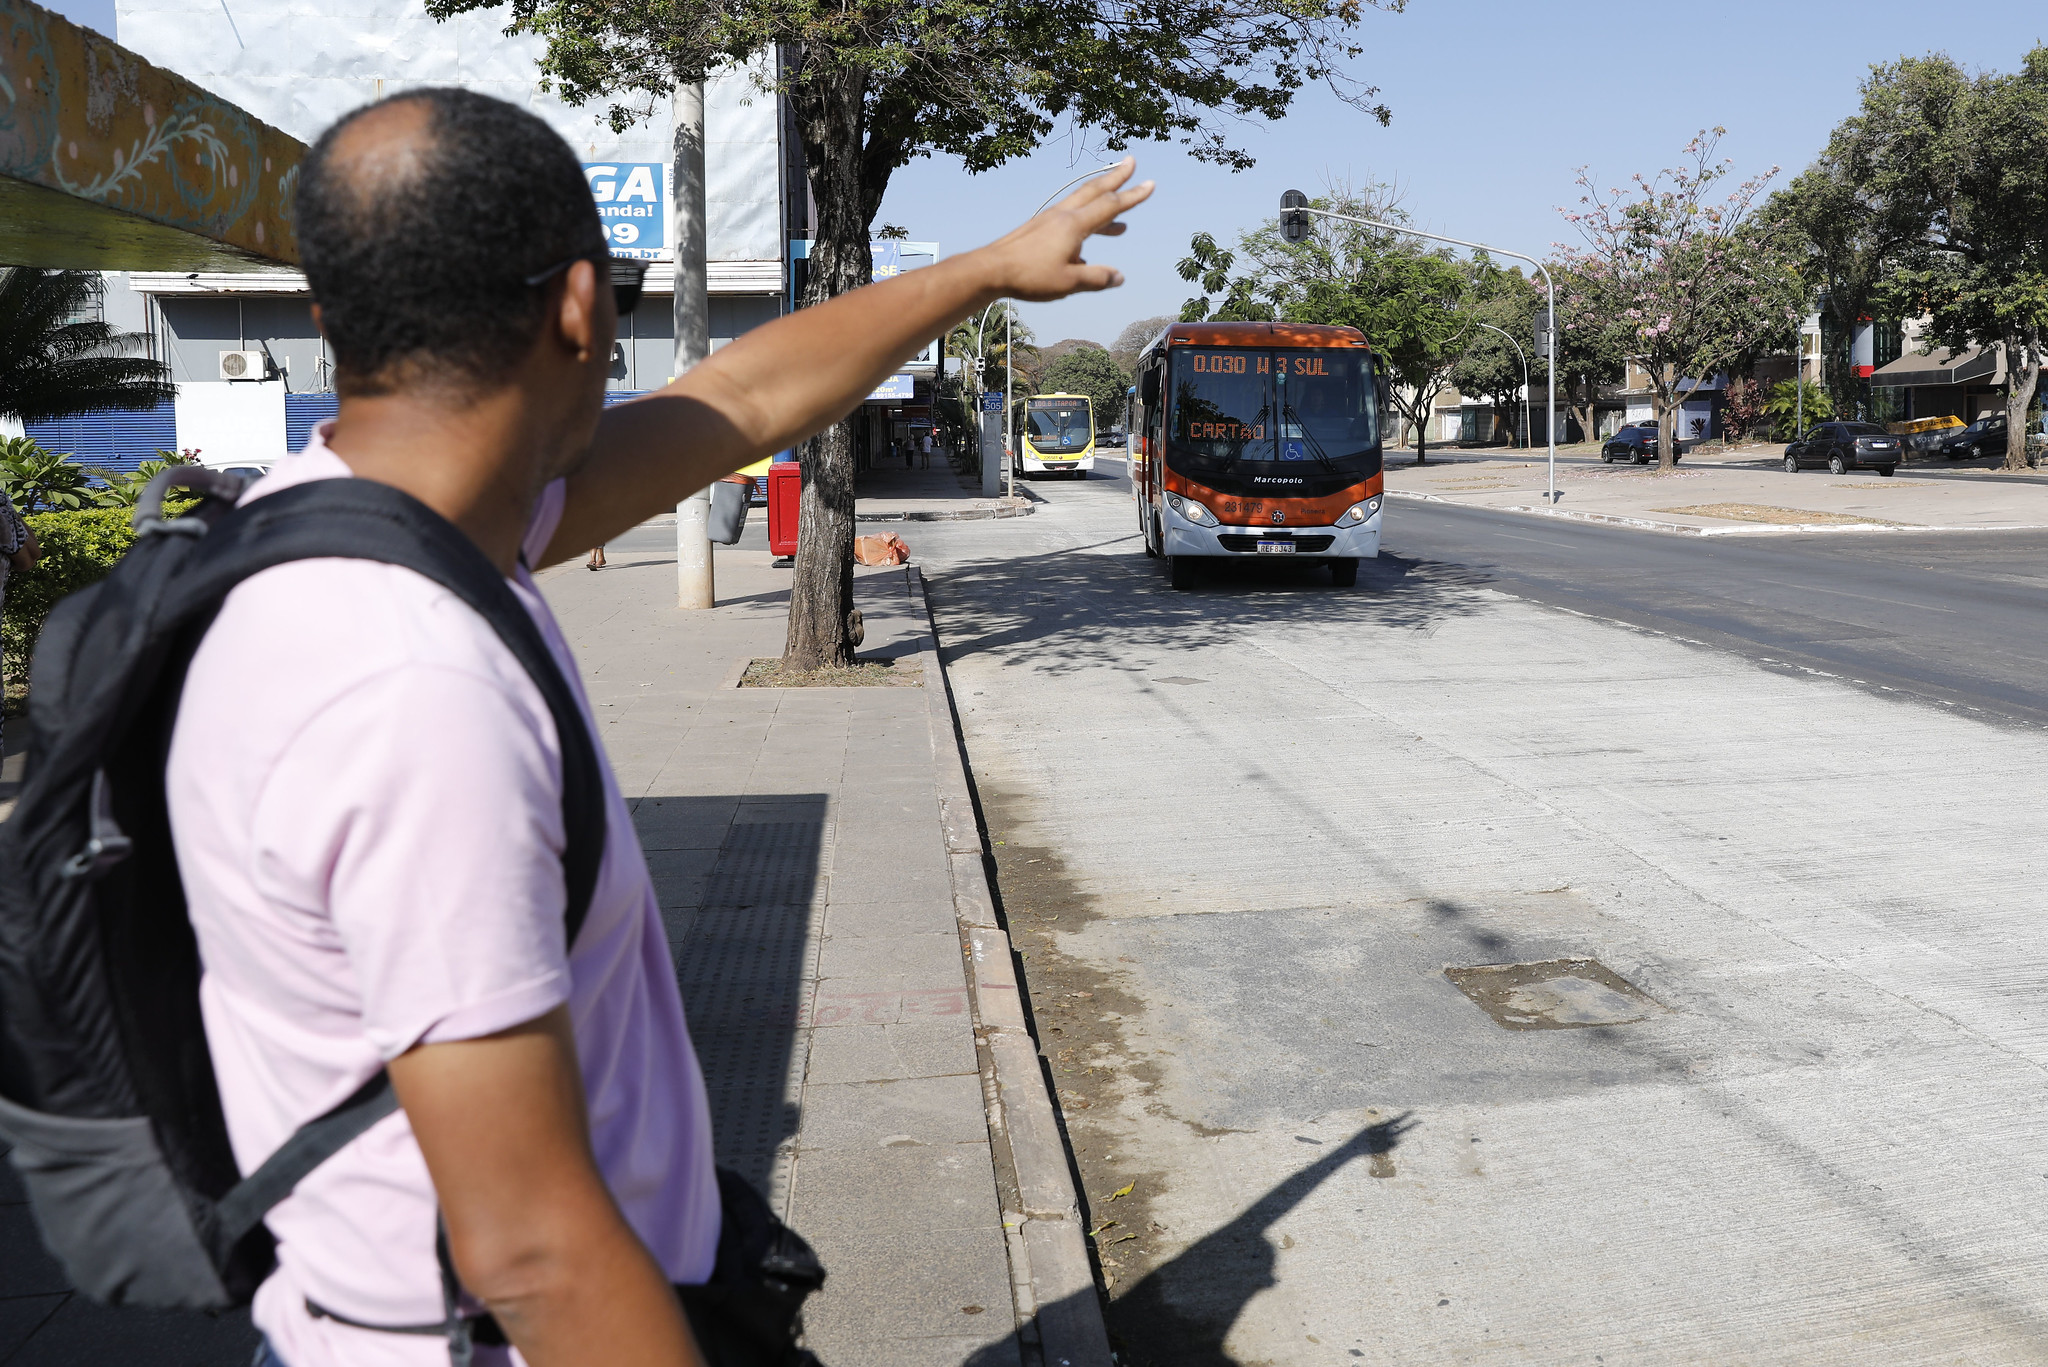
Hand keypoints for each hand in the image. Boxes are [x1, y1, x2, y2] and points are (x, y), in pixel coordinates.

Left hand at [982, 159, 1154, 302]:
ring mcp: (1049, 220)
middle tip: (1131, 162)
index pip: (1110, 206)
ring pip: (1081, 205)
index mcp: (1074, 225)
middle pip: (1095, 191)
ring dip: (1102, 206)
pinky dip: (1084, 224)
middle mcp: (1063, 216)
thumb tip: (1119, 276)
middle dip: (1116, 178)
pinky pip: (1068, 220)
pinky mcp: (1039, 228)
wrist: (991, 269)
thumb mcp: (1068, 282)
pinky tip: (1084, 254)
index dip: (1133, 196)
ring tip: (1120, 225)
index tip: (1151, 184)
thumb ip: (1096, 278)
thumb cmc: (1029, 276)